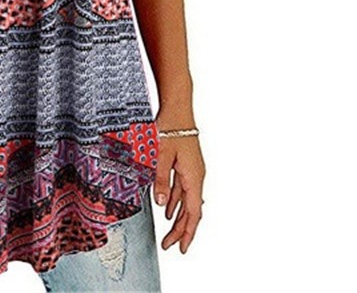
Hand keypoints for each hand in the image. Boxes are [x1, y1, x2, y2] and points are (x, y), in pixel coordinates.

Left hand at [152, 115, 205, 253]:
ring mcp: (192, 170)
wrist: (177, 108)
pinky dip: (175, 200)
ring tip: (169, 233)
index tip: (181, 247)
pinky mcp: (185, 164)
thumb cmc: (171, 128)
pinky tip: (167, 207)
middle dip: (181, 229)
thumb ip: (160, 180)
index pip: (194, 211)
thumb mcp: (161, 155)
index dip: (188, 231)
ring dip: (178, 217)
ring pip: (187, 200)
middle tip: (170, 246)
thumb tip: (161, 204)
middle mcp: (196, 175)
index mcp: (193, 176)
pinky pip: (182, 188)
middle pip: (191, 210)